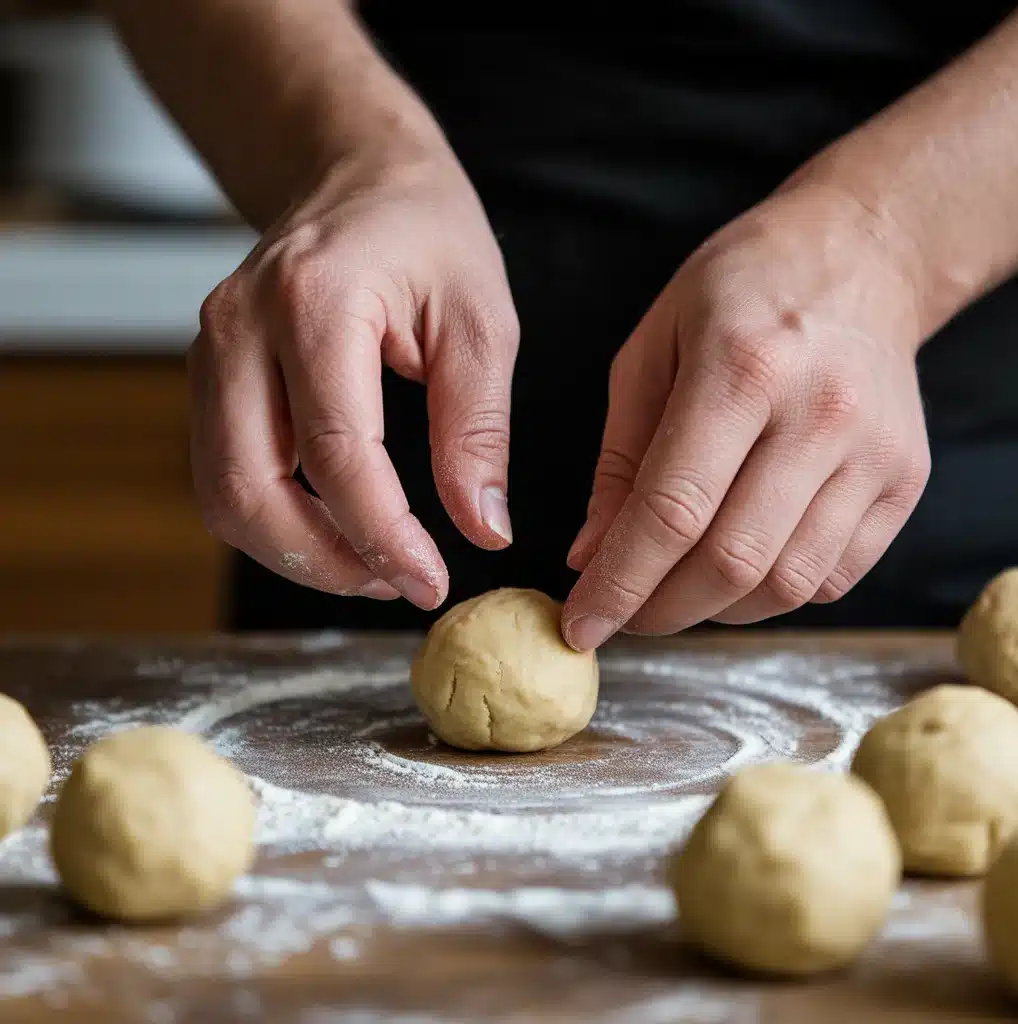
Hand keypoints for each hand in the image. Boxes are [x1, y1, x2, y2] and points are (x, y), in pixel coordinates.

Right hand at [188, 143, 517, 607]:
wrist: (357, 177)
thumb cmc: (427, 235)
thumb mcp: (481, 322)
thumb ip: (478, 431)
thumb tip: (483, 531)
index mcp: (314, 301)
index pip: (337, 455)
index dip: (384, 536)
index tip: (432, 582)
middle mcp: (238, 327)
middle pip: (249, 491)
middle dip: (324, 562)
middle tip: (399, 583)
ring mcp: (209, 351)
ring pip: (223, 496)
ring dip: (295, 551)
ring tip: (374, 564)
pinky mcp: (209, 375)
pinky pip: (225, 475)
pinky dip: (276, 520)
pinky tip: (339, 526)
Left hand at [562, 183, 930, 648]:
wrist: (860, 258)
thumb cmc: (738, 294)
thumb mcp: (651, 351)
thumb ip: (619, 461)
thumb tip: (591, 556)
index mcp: (741, 368)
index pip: (672, 510)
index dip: (619, 584)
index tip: (580, 626)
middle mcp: (818, 414)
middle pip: (732, 561)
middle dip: (660, 611)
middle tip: (622, 616)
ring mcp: (873, 453)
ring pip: (786, 584)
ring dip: (714, 611)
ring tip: (675, 592)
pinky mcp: (906, 481)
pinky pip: (833, 577)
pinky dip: (772, 595)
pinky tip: (737, 570)